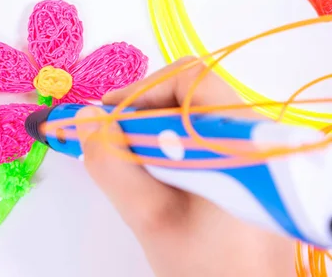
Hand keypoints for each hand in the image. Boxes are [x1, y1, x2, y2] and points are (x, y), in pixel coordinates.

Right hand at [76, 57, 294, 276]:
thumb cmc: (209, 268)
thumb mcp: (150, 218)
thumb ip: (113, 164)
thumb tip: (86, 118)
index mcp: (238, 141)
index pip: (188, 80)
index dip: (141, 91)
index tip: (106, 116)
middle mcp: (253, 135)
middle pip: (190, 92)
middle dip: (143, 111)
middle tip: (115, 141)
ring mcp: (253, 148)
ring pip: (194, 113)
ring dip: (155, 129)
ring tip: (136, 164)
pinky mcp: (248, 161)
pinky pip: (203, 133)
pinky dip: (171, 142)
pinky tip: (159, 172)